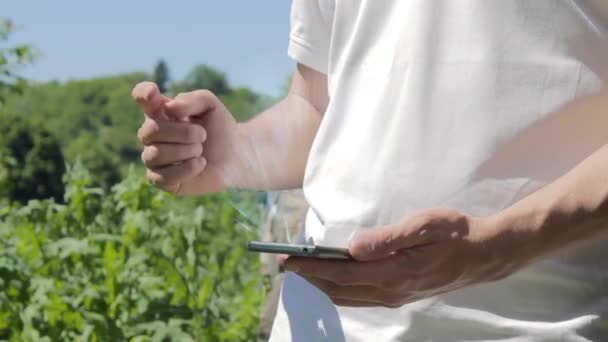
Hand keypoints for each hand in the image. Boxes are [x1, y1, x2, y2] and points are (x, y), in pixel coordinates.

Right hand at [133, 82, 240, 194]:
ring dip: (186, 151)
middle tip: (203, 135)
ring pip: (155, 154)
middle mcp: (152, 135)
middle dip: (183, 132)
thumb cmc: (219, 129)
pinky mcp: (161, 180)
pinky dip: (187, 168)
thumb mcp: (210, 106)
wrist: (235, 157)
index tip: (153, 93)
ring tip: (201, 150)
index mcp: (161, 112)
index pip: (142, 98)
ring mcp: (154, 158)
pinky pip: (163, 176)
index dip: (143, 94)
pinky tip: (200, 163)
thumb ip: (191, 100)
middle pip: (151, 130)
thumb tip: (168, 109)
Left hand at [281, 209, 529, 307]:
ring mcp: (395, 296)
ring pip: (347, 296)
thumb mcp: (423, 226)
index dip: (311, 267)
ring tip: (302, 269)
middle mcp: (391, 291)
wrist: (483, 255)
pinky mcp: (399, 295)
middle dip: (309, 277)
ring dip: (322, 284)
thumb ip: (387, 238)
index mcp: (394, 273)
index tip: (287, 260)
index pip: (340, 273)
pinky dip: (339, 288)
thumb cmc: (455, 234)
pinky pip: (359, 297)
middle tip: (285, 264)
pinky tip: (332, 277)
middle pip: (338, 289)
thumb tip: (352, 248)